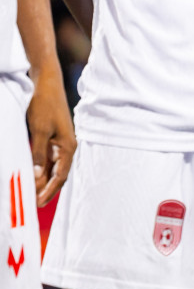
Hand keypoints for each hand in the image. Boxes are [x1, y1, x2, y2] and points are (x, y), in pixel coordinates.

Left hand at [26, 68, 74, 206]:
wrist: (46, 83)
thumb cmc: (45, 105)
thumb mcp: (39, 131)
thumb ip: (38, 155)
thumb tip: (38, 177)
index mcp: (68, 146)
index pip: (60, 176)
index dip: (49, 191)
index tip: (38, 205)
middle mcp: (66, 146)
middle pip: (57, 174)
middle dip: (46, 190)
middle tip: (32, 204)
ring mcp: (59, 142)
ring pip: (51, 168)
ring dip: (42, 181)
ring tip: (30, 194)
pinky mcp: (51, 137)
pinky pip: (46, 159)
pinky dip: (39, 169)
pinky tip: (31, 175)